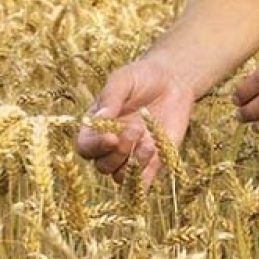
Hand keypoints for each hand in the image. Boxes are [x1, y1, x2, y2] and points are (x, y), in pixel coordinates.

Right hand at [73, 58, 194, 184]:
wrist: (173, 81)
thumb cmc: (142, 77)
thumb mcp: (123, 80)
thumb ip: (111, 98)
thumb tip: (99, 119)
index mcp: (96, 126)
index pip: (85, 146)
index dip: (95, 146)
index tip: (112, 136)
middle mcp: (110, 145)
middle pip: (102, 165)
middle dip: (118, 152)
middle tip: (136, 129)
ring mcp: (130, 155)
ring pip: (120, 177)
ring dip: (133, 165)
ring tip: (149, 143)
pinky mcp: (152, 163)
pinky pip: (143, 182)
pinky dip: (145, 175)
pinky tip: (155, 151)